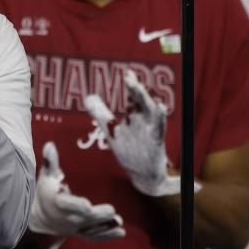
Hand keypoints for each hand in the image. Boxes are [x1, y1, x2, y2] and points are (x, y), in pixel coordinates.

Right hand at [29, 142, 124, 243]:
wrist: (42, 216)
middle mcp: (66, 217)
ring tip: (119, 222)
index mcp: (57, 202)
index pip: (65, 205)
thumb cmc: (47, 191)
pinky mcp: (81, 233)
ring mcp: (74, 228)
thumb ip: (51, 161)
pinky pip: (93, 237)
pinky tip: (121, 231)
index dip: (76, 205)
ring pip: (90, 230)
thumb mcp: (46, 175)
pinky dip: (107, 236)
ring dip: (105, 227)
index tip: (87, 205)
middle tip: (112, 210)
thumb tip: (50, 145)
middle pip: (83, 219)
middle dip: (97, 216)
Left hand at [84, 70, 197, 196]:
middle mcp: (143, 121)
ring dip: (144, 99)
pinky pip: (159, 128)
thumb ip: (100, 113)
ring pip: (149, 111)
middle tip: (128, 76)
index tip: (127, 72)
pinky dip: (160, 117)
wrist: (144, 177)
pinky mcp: (156, 142)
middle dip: (135, 89)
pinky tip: (161, 107)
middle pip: (140, 101)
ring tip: (138, 87)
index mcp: (134, 117)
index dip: (130, 85)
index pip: (132, 98)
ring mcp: (150, 131)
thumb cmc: (130, 150)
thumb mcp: (111, 131)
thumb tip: (87, 97)